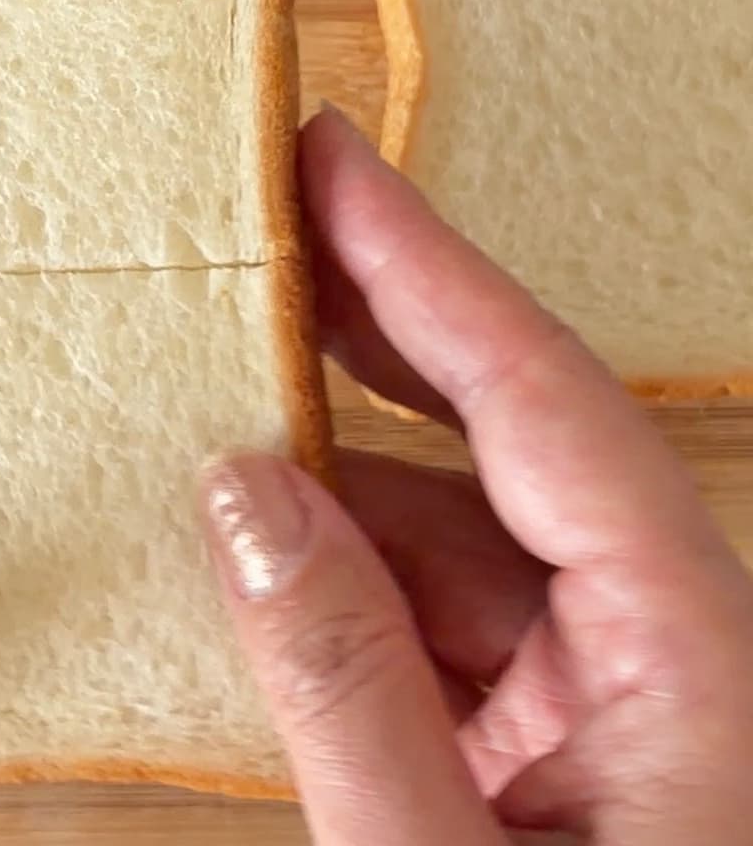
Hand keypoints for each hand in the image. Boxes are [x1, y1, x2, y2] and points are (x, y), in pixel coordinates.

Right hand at [205, 105, 752, 843]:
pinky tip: (246, 552)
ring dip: (327, 472)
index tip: (333, 162)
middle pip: (498, 434)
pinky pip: (420, 617)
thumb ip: (341, 684)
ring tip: (215, 392)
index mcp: (695, 652)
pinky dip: (330, 578)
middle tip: (270, 223)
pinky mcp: (540, 749)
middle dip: (377, 324)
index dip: (426, 265)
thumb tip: (238, 492)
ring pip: (443, 533)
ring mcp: (597, 697)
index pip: (537, 398)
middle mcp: (659, 644)